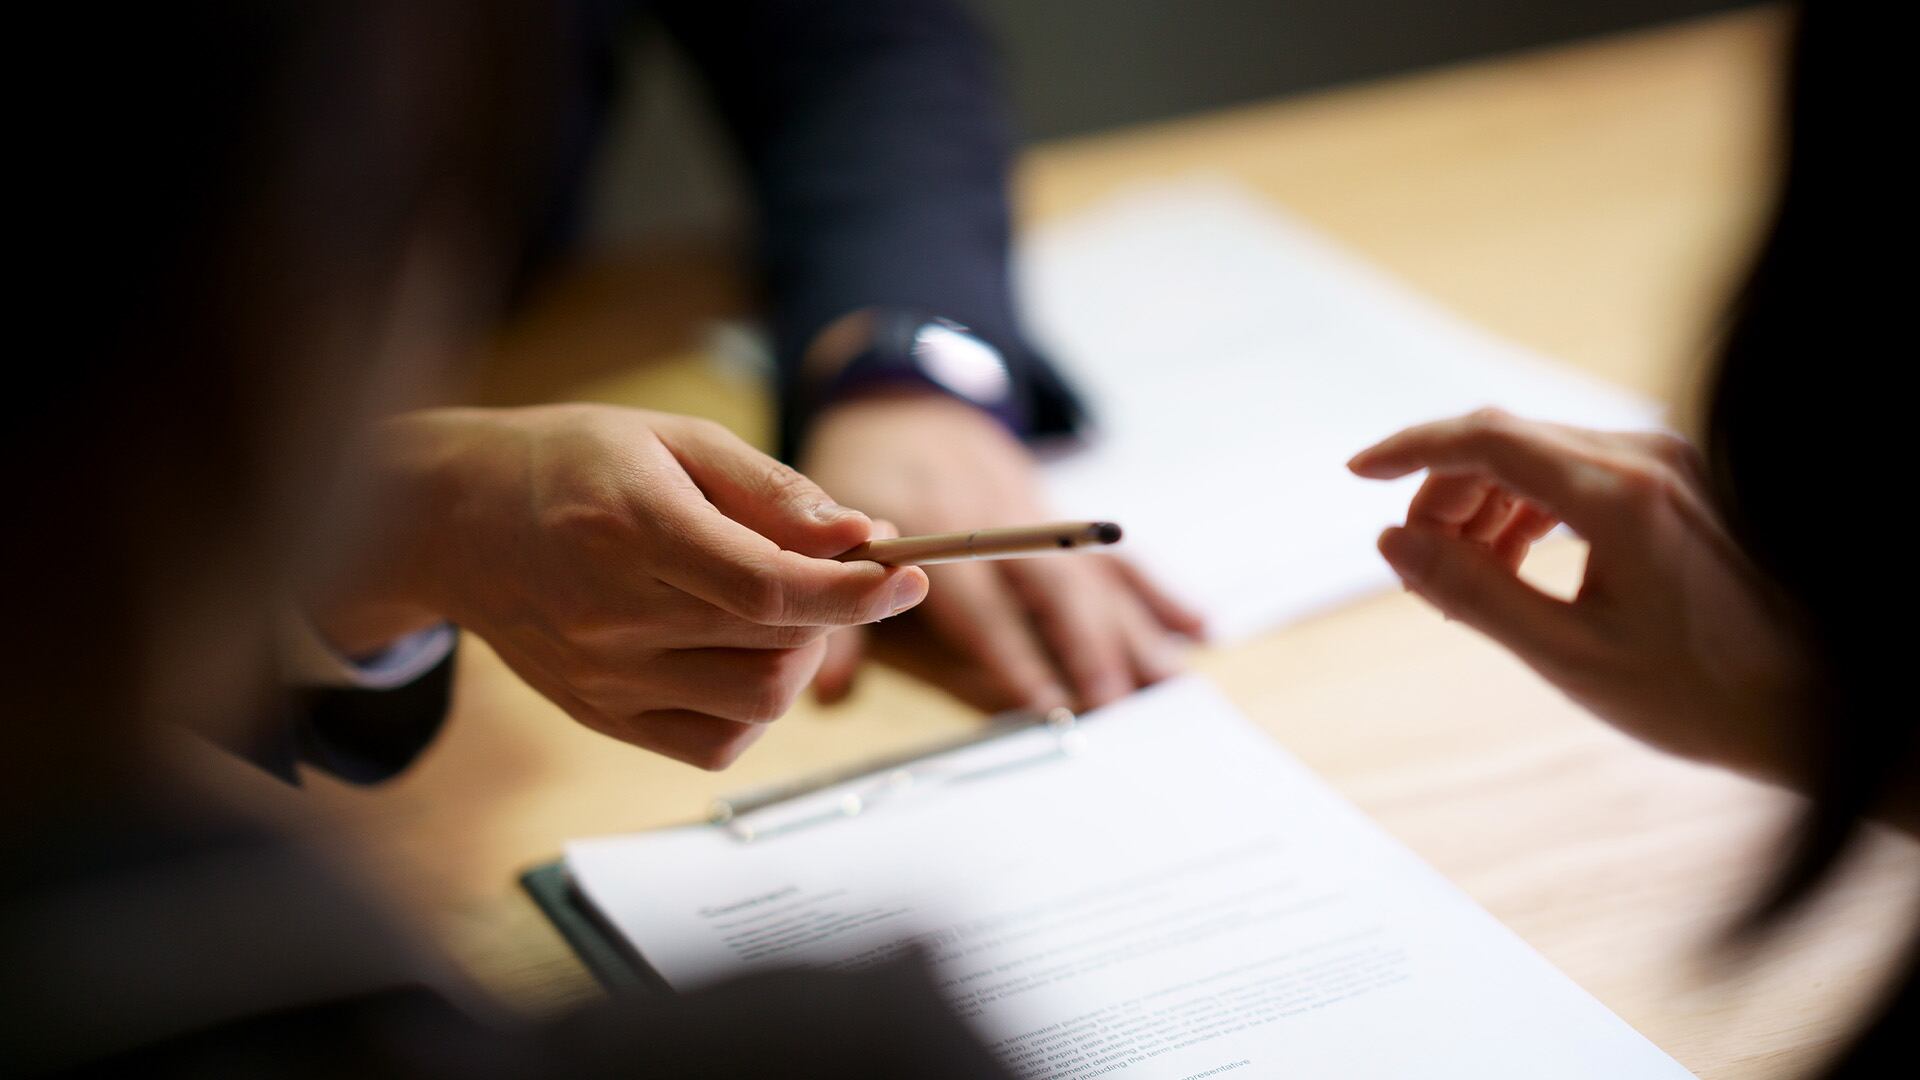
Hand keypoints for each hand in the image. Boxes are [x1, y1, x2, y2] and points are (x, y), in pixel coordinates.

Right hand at [308, 404, 928, 768]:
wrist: (454, 519)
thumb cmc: (571, 463)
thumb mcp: (674, 439)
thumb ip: (772, 490)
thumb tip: (860, 535)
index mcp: (633, 529)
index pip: (768, 587)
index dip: (854, 592)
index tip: (907, 577)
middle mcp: (612, 616)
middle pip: (773, 644)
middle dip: (834, 607)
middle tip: (827, 568)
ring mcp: (605, 678)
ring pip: (756, 703)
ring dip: (799, 658)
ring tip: (775, 607)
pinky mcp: (602, 715)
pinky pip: (715, 743)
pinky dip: (753, 708)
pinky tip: (739, 654)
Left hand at [798, 392, 1203, 713]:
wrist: (898, 400)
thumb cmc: (859, 483)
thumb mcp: (823, 541)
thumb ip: (835, 619)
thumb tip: (827, 696)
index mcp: (933, 525)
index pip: (981, 603)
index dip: (1012, 655)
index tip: (1042, 705)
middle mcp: (995, 517)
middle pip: (1052, 590)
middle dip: (1086, 650)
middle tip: (1114, 706)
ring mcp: (1036, 512)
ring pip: (1093, 576)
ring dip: (1134, 631)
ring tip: (1169, 685)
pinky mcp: (1059, 510)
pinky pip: (1113, 557)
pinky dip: (1158, 592)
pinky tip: (1197, 627)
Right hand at [1348, 408, 1812, 783]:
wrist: (1813, 708)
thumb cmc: (1702, 694)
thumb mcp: (1568, 656)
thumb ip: (1471, 592)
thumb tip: (1392, 542)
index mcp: (1620, 494)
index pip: (1487, 438)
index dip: (1411, 449)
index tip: (1356, 473)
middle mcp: (1647, 457)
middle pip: (1507, 441)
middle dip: (1443, 494)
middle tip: (1416, 569)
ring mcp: (1668, 464)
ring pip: (1538, 454)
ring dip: (1483, 505)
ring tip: (1461, 579)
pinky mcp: (1678, 482)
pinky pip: (1576, 471)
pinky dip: (1527, 508)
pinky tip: (1512, 564)